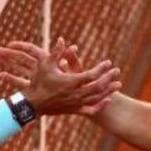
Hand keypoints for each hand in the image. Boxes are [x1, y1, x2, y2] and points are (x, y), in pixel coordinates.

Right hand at [0, 37, 121, 116]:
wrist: (32, 104)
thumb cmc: (38, 82)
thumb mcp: (45, 64)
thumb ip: (56, 52)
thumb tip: (63, 39)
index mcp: (70, 82)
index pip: (92, 75)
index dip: (102, 69)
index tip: (108, 62)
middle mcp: (75, 94)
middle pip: (98, 86)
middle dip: (109, 78)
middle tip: (117, 71)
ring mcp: (75, 104)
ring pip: (96, 98)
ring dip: (108, 91)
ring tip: (118, 84)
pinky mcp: (74, 110)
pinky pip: (90, 109)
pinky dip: (100, 105)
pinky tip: (107, 100)